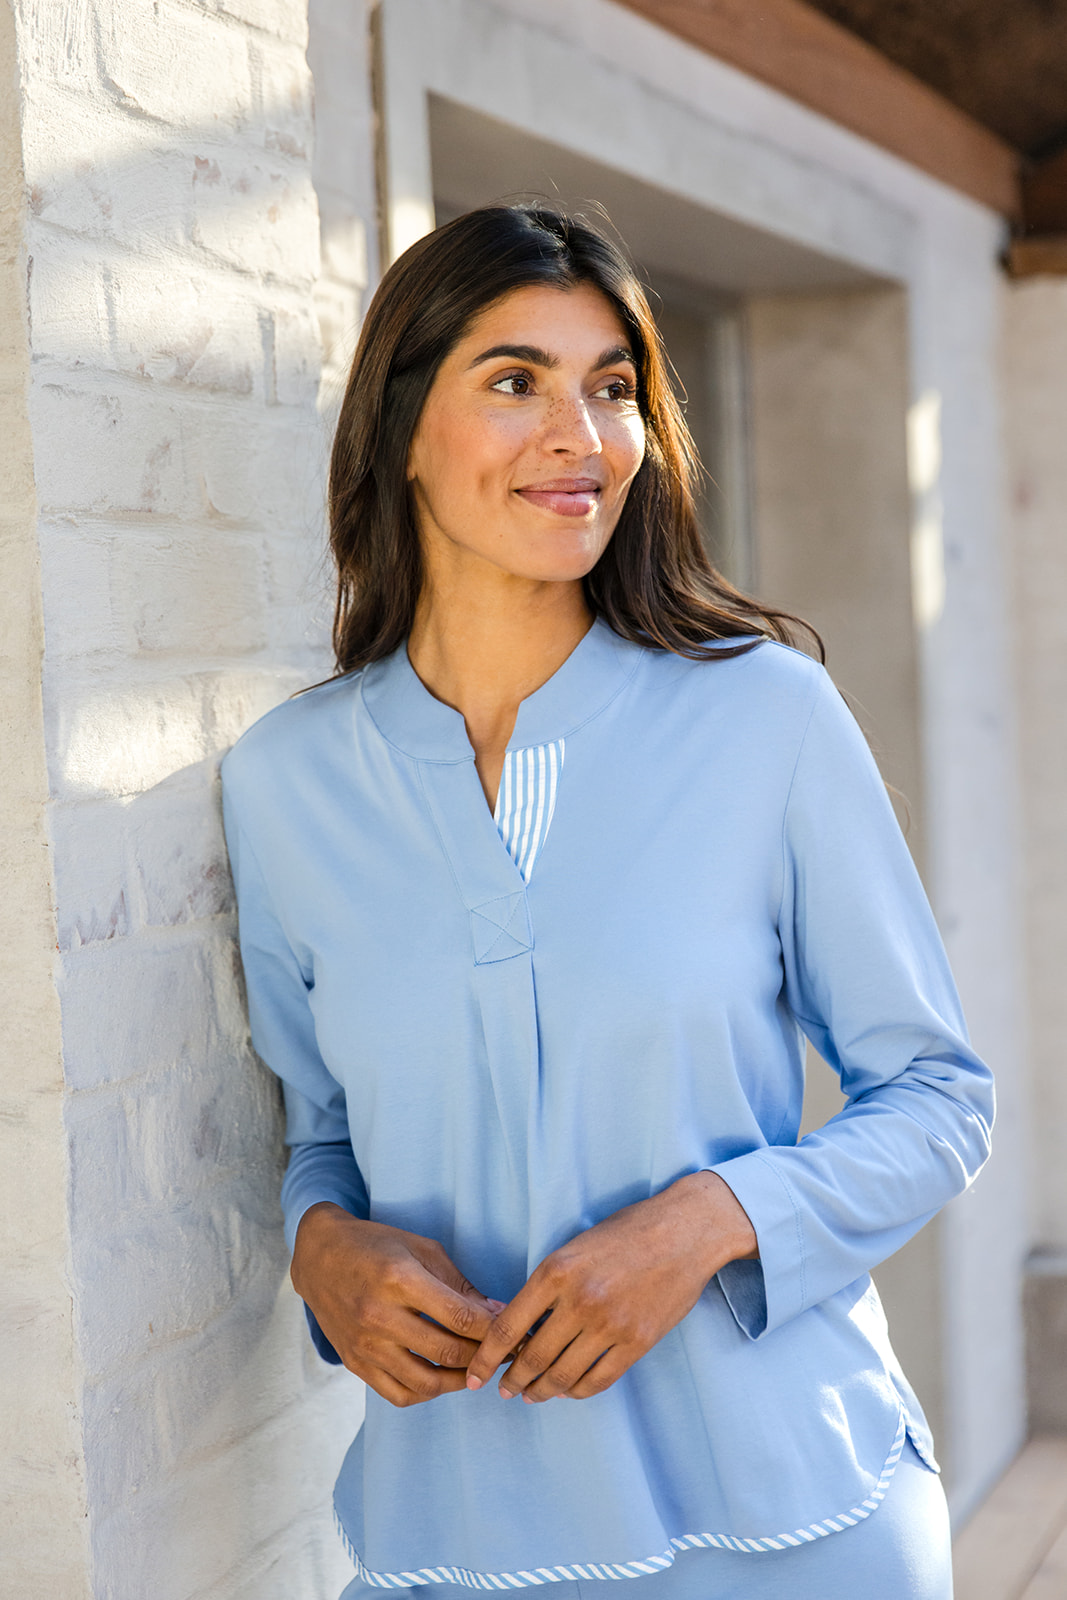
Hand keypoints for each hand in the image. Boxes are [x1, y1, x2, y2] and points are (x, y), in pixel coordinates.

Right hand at [291, 1203, 502, 1406]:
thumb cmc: (377, 1246)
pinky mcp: (354, 1363)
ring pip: (425, 1383)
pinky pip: (398, 1394)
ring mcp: (365, 1344)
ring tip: (477, 1369)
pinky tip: (442, 1379)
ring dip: (460, 1381)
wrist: (319, 1256)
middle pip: (447, 1352)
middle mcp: (379, 1316)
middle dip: (485, 1356)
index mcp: (400, 1280)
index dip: (495, 1330)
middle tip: (505, 1354)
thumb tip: (497, 1314)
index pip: (460, 1318)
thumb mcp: (421, 1249)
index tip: (515, 1332)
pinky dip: (427, 1393)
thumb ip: (459, 1285)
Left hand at [465, 1172, 757, 1402]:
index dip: (486, 1360)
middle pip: (533, 1358)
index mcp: (556, 1270)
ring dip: (543, 1391)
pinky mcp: (638, 1341)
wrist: (685, 1230)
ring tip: (534, 1395)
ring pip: (564, 1375)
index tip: (474, 1377)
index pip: (507, 1328)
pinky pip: (599, 1379)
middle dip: (513, 1381)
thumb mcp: (575, 1247)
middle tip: (505, 1391)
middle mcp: (580, 1300)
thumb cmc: (626, 1232)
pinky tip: (569, 1390)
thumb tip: (523, 1329)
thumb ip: (549, 1285)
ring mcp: (611, 1324)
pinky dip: (578, 1391)